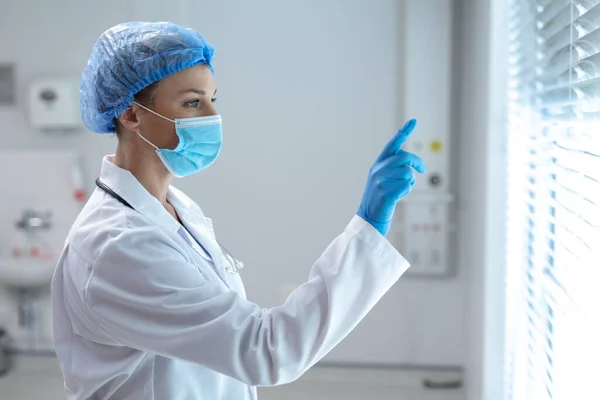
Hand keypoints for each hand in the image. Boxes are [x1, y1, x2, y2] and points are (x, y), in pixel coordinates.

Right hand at [357, 119, 425, 235]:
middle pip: (404, 157)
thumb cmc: (380, 200)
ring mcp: (381, 181)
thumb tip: (410, 165)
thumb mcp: (383, 180)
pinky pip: (406, 185)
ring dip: (410, 182)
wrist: (369, 218)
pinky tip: (398, 197)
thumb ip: (393, 169)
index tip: (413, 121)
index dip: (403, 132)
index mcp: (377, 165)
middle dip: (416, 162)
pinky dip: (407, 191)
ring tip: (401, 190)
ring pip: (407, 173)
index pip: (392, 145)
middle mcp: (378, 170)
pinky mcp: (386, 192)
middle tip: (423, 169)